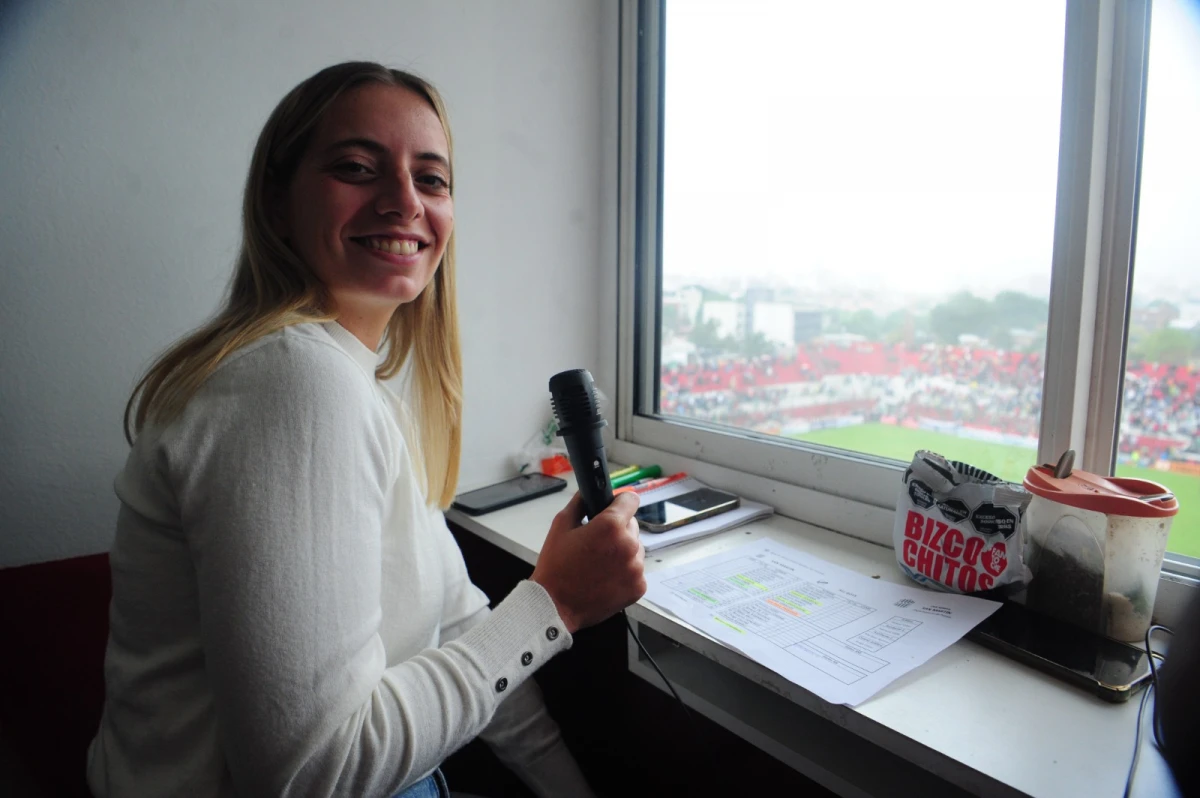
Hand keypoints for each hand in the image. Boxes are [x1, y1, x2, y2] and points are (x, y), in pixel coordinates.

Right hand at [530, 491, 645, 633]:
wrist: (555, 605)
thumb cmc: (555, 566)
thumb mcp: (561, 526)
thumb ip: (579, 503)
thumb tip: (589, 492)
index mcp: (611, 526)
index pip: (631, 500)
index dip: (620, 502)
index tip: (614, 508)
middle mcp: (628, 545)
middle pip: (632, 525)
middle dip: (618, 529)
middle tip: (598, 542)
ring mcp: (636, 568)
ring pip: (636, 548)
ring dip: (623, 551)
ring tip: (600, 563)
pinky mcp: (638, 587)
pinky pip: (636, 570)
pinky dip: (625, 572)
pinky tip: (606, 577)